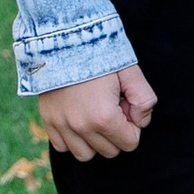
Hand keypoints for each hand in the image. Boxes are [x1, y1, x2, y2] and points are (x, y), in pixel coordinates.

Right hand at [37, 63, 158, 159]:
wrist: (64, 38)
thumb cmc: (101, 54)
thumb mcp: (131, 71)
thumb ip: (145, 99)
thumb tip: (141, 122)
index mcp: (104, 117)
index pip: (130, 144)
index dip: (133, 126)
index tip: (125, 105)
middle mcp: (81, 127)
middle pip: (110, 151)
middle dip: (116, 133)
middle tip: (112, 106)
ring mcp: (61, 126)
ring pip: (86, 155)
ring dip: (95, 141)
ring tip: (95, 115)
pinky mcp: (48, 122)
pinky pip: (63, 147)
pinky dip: (73, 139)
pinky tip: (79, 119)